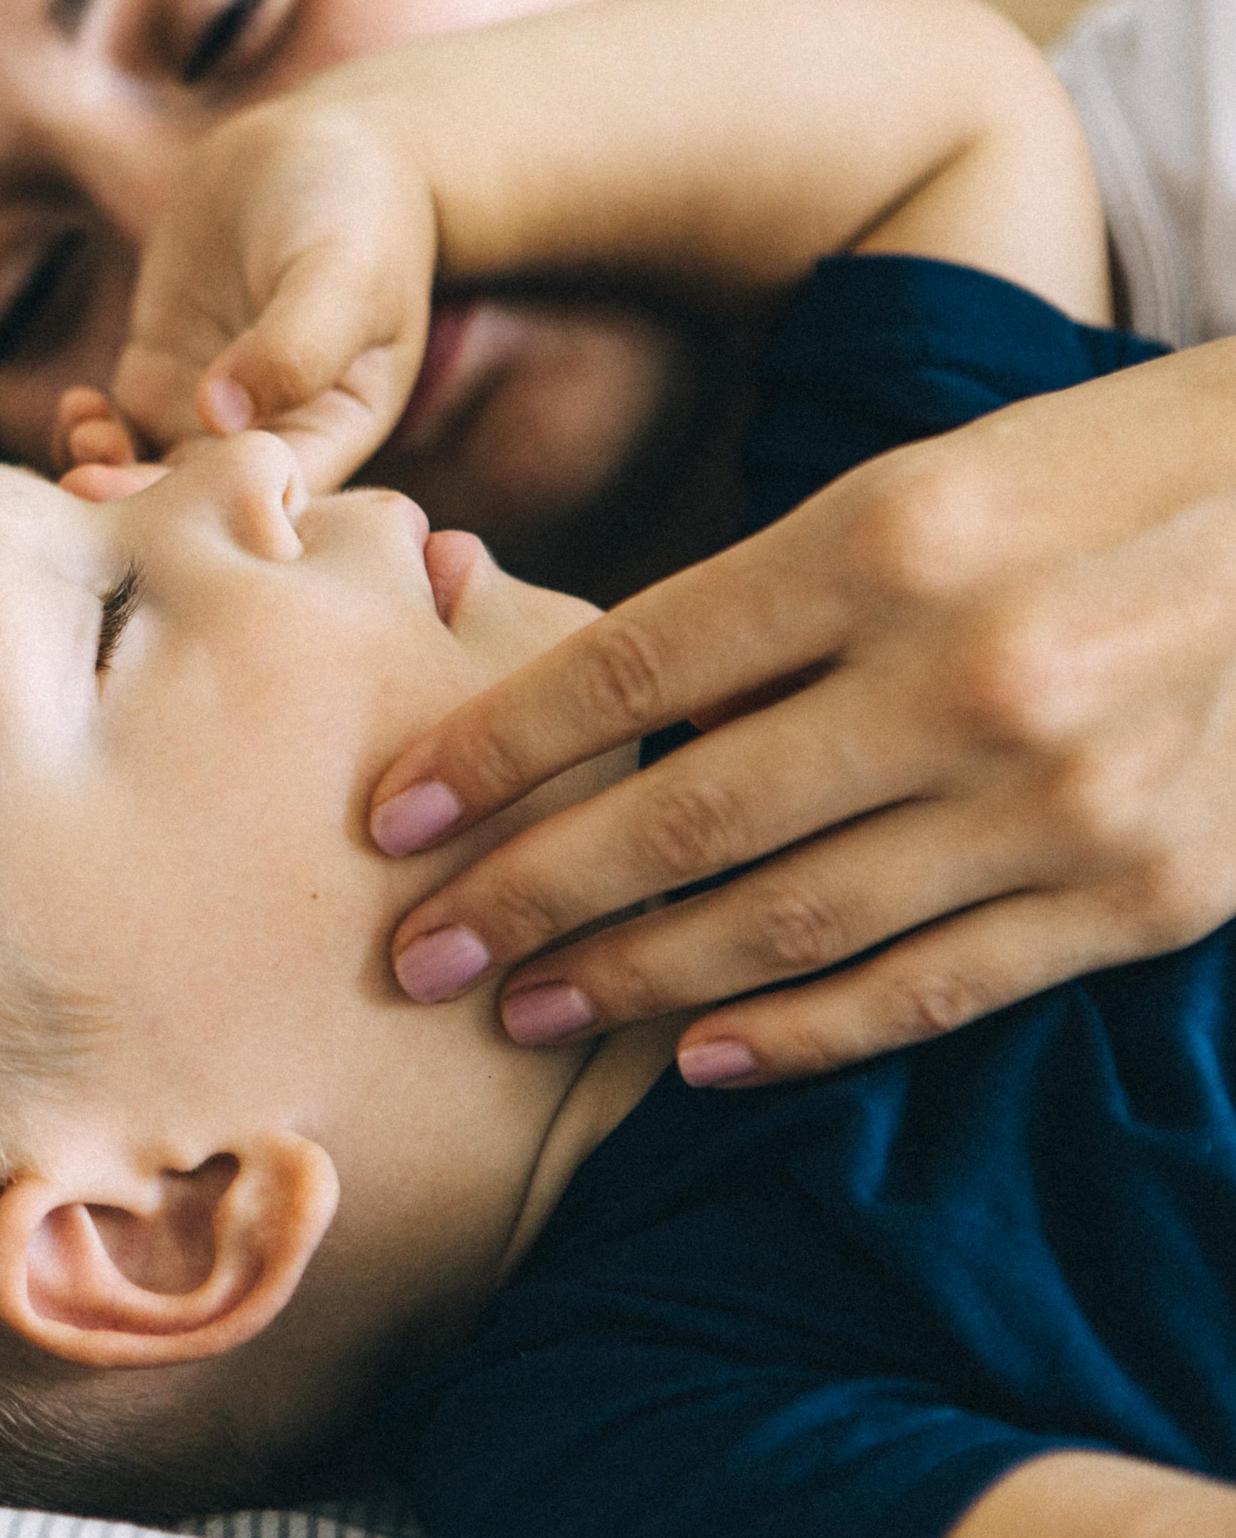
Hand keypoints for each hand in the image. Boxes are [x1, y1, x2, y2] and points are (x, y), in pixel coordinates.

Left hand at [81, 94, 439, 492]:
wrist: (310, 151)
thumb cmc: (353, 210)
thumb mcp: (341, 272)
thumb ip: (296, 345)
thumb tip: (223, 413)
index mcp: (335, 430)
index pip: (274, 498)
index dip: (214, 514)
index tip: (156, 496)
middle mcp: (272, 437)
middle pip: (199, 501)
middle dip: (140, 502)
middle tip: (88, 486)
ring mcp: (208, 413)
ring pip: (148, 472)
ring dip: (106, 473)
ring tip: (86, 437)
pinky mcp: (160, 378)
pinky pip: (118, 430)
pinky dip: (89, 432)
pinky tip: (78, 407)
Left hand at [367, 356, 1235, 1085]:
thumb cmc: (1105, 478)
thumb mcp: (926, 480)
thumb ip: (770, 591)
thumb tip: (594, 702)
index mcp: (887, 538)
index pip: (632, 666)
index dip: (495, 750)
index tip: (393, 815)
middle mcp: (963, 673)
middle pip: (683, 816)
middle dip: (527, 898)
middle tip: (414, 958)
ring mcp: (1059, 797)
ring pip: (789, 924)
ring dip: (634, 980)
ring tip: (523, 1013)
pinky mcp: (1144, 893)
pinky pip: (932, 987)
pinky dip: (803, 1035)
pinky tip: (697, 1060)